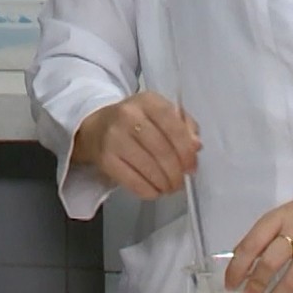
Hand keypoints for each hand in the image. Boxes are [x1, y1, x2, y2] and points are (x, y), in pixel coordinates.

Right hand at [74, 91, 200, 199]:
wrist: (96, 127)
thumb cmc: (135, 121)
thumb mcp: (159, 113)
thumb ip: (183, 126)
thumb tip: (196, 146)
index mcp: (147, 101)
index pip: (173, 125)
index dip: (186, 150)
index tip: (191, 166)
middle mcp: (128, 115)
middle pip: (162, 150)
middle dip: (176, 172)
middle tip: (181, 182)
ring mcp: (114, 137)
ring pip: (149, 167)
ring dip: (165, 184)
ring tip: (170, 187)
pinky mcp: (105, 159)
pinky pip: (132, 181)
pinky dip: (148, 190)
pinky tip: (155, 191)